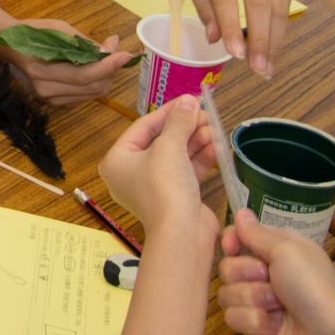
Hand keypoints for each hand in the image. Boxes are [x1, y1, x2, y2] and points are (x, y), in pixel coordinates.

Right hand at [0, 16, 130, 104]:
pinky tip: (93, 67)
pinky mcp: (54, 101)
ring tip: (106, 56)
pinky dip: (95, 82)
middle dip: (111, 69)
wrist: (10, 45)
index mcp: (42, 70)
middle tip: (115, 49)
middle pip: (92, 87)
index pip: (84, 75)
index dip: (108, 66)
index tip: (126, 54)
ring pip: (93, 93)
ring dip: (106, 76)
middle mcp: (46, 89)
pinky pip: (85, 95)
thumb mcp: (59, 29)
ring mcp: (50, 98)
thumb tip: (109, 52)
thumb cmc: (33, 31)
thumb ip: (84, 43)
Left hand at [99, 94, 217, 238]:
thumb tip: (188, 102)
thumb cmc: (164, 190)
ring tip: (213, 128)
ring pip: (176, 155)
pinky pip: (186, 170)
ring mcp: (154, 186)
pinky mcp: (174, 196)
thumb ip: (179, 122)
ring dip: (195, 140)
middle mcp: (131, 174)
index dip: (166, 112)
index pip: (142, 127)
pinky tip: (216, 145)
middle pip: (161, 141)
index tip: (186, 101)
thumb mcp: (169, 147)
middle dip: (184, 127)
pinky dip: (200, 157)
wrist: (182, 233)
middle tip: (203, 114)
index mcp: (117, 161)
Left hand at [186, 0, 291, 77]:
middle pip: (260, 3)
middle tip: (259, 70)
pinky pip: (287, 0)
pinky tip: (274, 44)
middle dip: (262, 40)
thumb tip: (216, 39)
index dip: (231, 27)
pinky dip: (281, 25)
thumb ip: (203, 4)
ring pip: (279, 5)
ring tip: (268, 66)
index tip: (236, 54)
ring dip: (276, 39)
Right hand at [217, 208, 334, 334]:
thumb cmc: (313, 287)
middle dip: (245, 275)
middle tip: (270, 279)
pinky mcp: (257, 326)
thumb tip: (241, 212)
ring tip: (278, 308)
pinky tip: (276, 326)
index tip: (232, 248)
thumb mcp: (288, 251)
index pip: (237, 238)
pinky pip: (234, 319)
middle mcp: (266, 273)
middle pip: (227, 267)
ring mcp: (260, 301)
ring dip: (252, 301)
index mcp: (276, 250)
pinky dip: (255, 323)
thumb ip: (257, 233)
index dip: (231, 242)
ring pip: (227, 294)